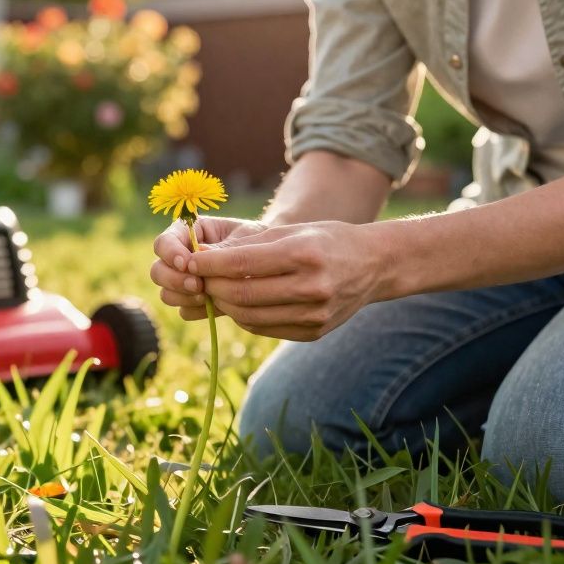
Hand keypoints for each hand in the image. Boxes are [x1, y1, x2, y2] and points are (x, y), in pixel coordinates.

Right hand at [151, 216, 266, 314]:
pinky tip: (216, 306)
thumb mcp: (244, 237)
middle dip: (174, 280)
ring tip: (208, 297)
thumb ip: (221, 248)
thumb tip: (196, 257)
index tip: (186, 263)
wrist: (272, 263)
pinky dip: (197, 310)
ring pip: (166, 294)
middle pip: (157, 271)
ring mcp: (185, 281)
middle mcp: (180, 257)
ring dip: (184, 298)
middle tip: (198, 286)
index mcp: (188, 233)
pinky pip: (184, 311)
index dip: (170, 253)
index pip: (164, 242)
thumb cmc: (258, 240)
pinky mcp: (194, 302)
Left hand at [184, 222, 387, 340]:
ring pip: (248, 316)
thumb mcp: (293, 230)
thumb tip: (203, 256)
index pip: (241, 263)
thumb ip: (250, 245)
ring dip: (224, 304)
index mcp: (304, 254)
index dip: (208, 264)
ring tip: (216, 290)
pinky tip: (240, 303)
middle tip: (197, 278)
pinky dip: (244, 316)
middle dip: (211, 286)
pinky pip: (264, 328)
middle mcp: (311, 287)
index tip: (189, 259)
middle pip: (241, 294)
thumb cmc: (328, 240)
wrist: (374, 265)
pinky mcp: (313, 332)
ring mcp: (314, 314)